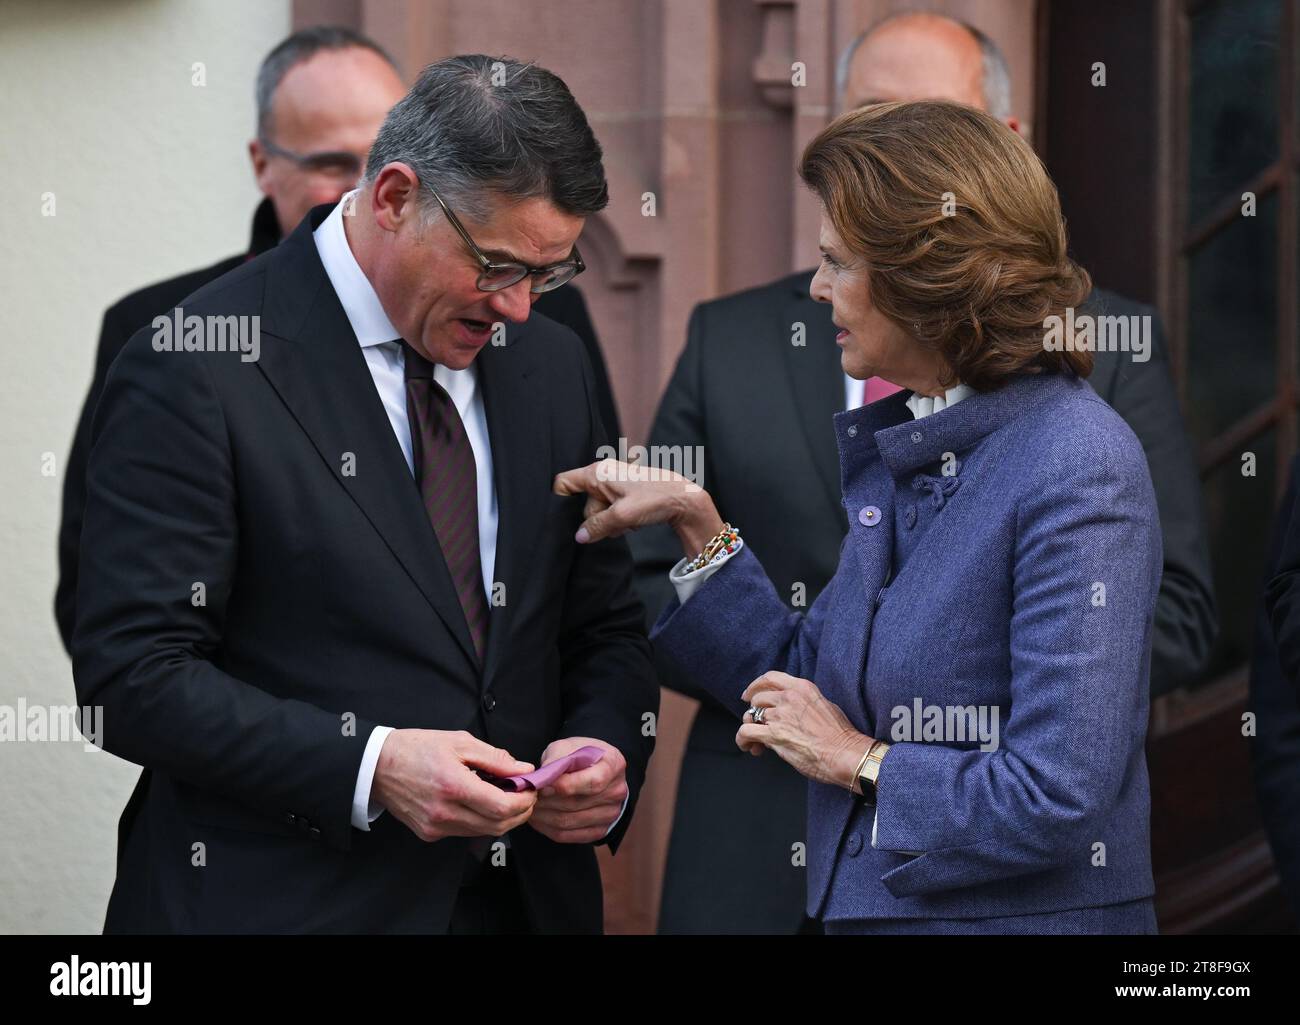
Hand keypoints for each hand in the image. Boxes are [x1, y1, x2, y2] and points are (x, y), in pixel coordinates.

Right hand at [371, 729, 537, 841]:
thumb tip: (524, 770)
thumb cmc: (417, 748)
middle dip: (520, 812)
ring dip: (502, 818)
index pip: (502, 807)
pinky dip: (480, 820)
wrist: (376, 766)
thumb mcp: (459, 742)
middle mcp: (445, 813)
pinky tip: (479, 802)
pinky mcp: (429, 834)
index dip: (525, 801)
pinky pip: (465, 832)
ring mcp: (436, 827)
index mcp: (454, 786)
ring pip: (483, 832)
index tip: (532, 789)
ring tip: (505, 796)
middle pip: (498, 825)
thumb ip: (495, 758)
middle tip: (526, 795)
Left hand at [529, 736, 628, 843]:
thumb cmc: (579, 754)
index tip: (543, 785)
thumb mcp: (568, 746)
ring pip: (569, 821)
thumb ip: (556, 759)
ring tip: (529, 806)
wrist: (593, 768)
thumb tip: (541, 779)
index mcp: (614, 765)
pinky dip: (547, 828)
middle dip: (547, 801)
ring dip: (543, 816)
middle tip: (528, 796)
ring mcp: (610, 814)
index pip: (593, 782)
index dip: (566, 786)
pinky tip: (537, 818)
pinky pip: (568, 835)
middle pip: (577, 804)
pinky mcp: (599, 830)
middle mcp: (617, 792)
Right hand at [553, 459, 723, 553]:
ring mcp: (615, 484)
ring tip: (628, 523)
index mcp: (598, 473)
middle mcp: (604, 475)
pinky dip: (619, 520)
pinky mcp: (625, 494)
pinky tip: (633, 523)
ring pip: (598, 511)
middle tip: (614, 524)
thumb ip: (596, 526)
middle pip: (582, 503)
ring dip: (610, 523)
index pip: (563, 483)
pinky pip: (611, 512)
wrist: (685, 501)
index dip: (560, 502)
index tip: (566, 521)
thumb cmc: (655, 500)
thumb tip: (579, 536)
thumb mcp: (622, 516)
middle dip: (595, 519)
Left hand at [735, 672, 870, 787]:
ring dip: (752, 729)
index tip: (749, 694)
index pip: (770, 678)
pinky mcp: (774, 734)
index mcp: (802, 688)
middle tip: (758, 725)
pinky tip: (749, 746)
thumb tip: (791, 709)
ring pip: (751, 716)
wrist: (845, 754)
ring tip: (758, 743)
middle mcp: (789, 697)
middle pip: (757, 698)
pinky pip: (746, 732)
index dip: (755, 686)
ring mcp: (780, 715)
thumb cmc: (840, 735)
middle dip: (754, 712)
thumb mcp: (824, 705)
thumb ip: (803, 702)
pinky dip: (742, 739)